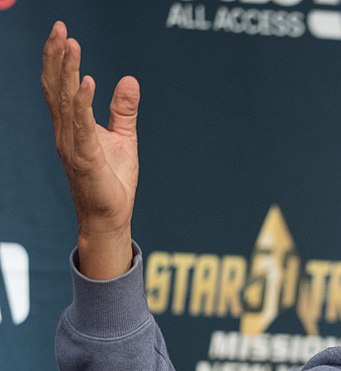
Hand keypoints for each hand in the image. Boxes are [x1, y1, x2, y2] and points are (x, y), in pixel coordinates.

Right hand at [41, 21, 139, 278]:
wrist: (110, 216)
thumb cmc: (113, 180)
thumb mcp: (123, 138)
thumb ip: (123, 109)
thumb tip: (129, 79)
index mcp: (72, 125)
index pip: (59, 85)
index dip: (59, 58)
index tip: (63, 32)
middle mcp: (65, 131)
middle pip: (55, 86)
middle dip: (56, 56)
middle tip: (60, 28)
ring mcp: (72, 144)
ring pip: (64, 101)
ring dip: (66, 71)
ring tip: (71, 44)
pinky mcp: (85, 158)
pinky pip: (81, 126)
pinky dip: (83, 102)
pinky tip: (87, 81)